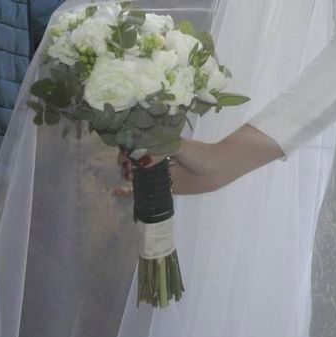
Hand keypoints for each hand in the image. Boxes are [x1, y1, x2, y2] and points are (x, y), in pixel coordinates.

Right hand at [117, 134, 264, 196]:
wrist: (218, 169)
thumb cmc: (200, 153)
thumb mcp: (178, 147)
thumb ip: (159, 151)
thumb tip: (140, 160)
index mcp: (158, 144)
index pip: (135, 145)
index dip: (127, 149)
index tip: (125, 155)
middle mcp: (156, 157)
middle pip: (133, 159)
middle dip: (126, 162)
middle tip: (128, 168)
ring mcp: (158, 173)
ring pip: (135, 173)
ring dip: (126, 174)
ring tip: (127, 176)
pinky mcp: (162, 187)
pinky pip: (143, 189)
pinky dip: (129, 191)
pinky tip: (117, 192)